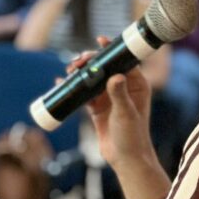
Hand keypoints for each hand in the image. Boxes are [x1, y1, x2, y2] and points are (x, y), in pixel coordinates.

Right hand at [71, 36, 155, 169]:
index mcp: (136, 85)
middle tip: (78, 61)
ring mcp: (109, 98)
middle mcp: (123, 88)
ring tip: (68, 71)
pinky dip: (73, 87)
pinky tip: (62, 82)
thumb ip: (119, 94)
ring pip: (92, 78)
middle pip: (104, 67)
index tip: (100, 40)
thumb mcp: (126, 113)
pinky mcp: (98, 108)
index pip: (123, 61)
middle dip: (90, 61)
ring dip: (80, 73)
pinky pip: (83, 93)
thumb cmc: (133, 137)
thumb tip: (114, 76)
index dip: (110, 50)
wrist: (126, 159)